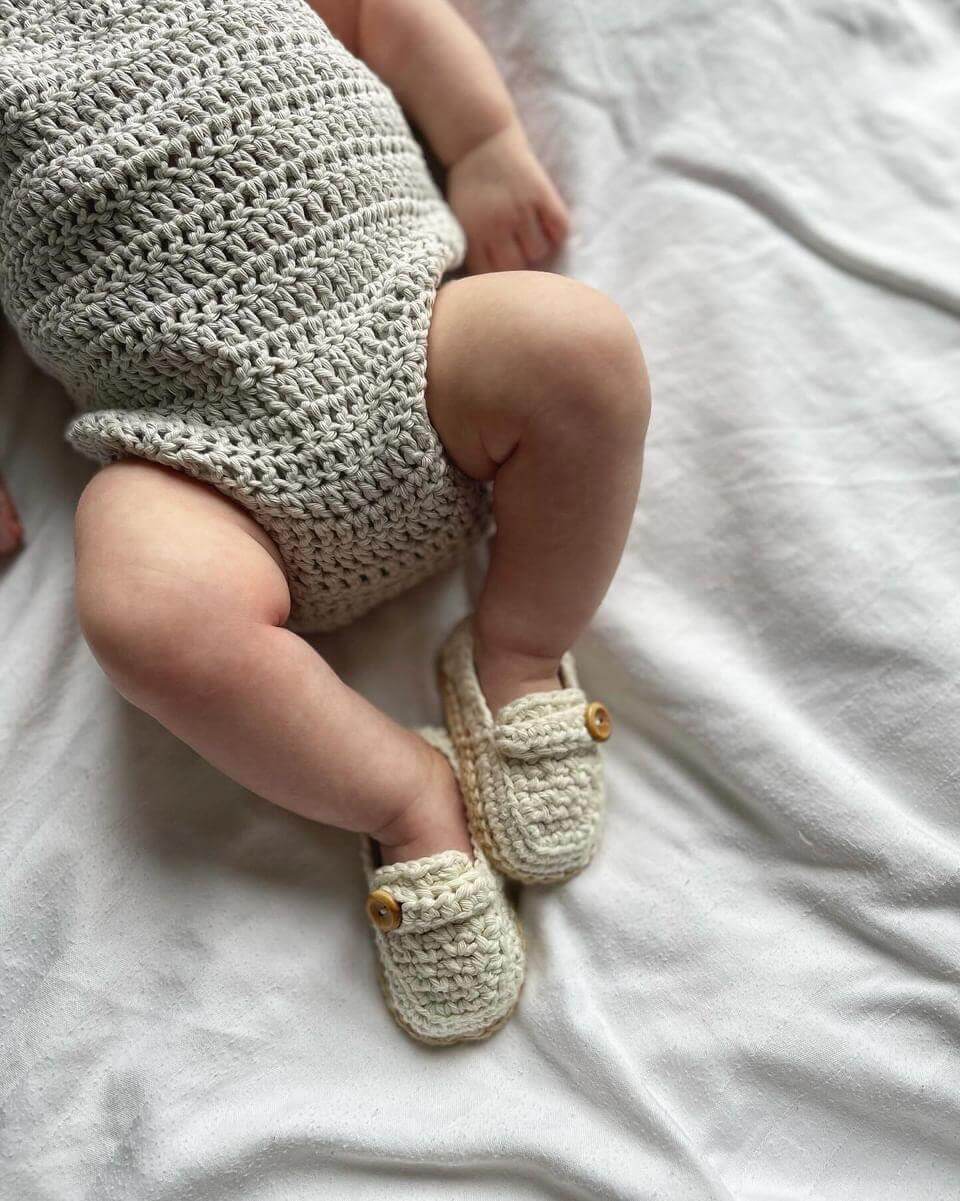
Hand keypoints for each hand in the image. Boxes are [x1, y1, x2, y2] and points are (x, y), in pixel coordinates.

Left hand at [446, 122, 569, 273]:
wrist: (479, 139)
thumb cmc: (468, 185)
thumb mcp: (460, 218)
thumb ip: (474, 248)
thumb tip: (492, 282)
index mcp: (474, 233)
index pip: (491, 276)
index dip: (499, 280)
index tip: (503, 276)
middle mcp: (497, 223)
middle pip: (517, 268)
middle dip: (519, 269)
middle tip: (520, 257)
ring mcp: (521, 208)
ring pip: (539, 251)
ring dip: (537, 248)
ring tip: (532, 237)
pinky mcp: (542, 193)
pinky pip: (559, 228)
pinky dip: (556, 232)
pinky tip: (548, 226)